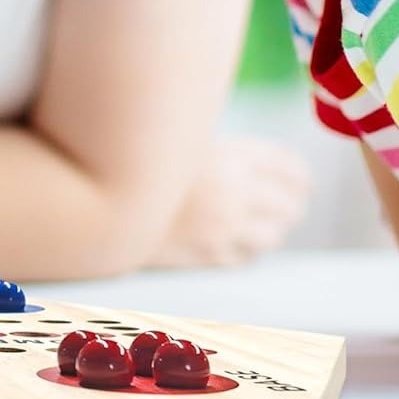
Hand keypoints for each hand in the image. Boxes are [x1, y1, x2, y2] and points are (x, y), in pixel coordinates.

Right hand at [150, 136, 311, 267]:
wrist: (101, 199)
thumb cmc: (137, 161)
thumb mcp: (182, 141)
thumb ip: (219, 149)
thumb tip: (256, 159)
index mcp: (228, 156)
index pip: (288, 169)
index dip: (297, 175)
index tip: (298, 179)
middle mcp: (232, 192)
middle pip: (288, 204)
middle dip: (292, 204)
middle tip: (291, 203)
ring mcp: (222, 227)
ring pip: (273, 235)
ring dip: (273, 228)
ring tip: (266, 223)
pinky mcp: (207, 254)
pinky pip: (245, 257)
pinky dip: (247, 248)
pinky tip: (237, 240)